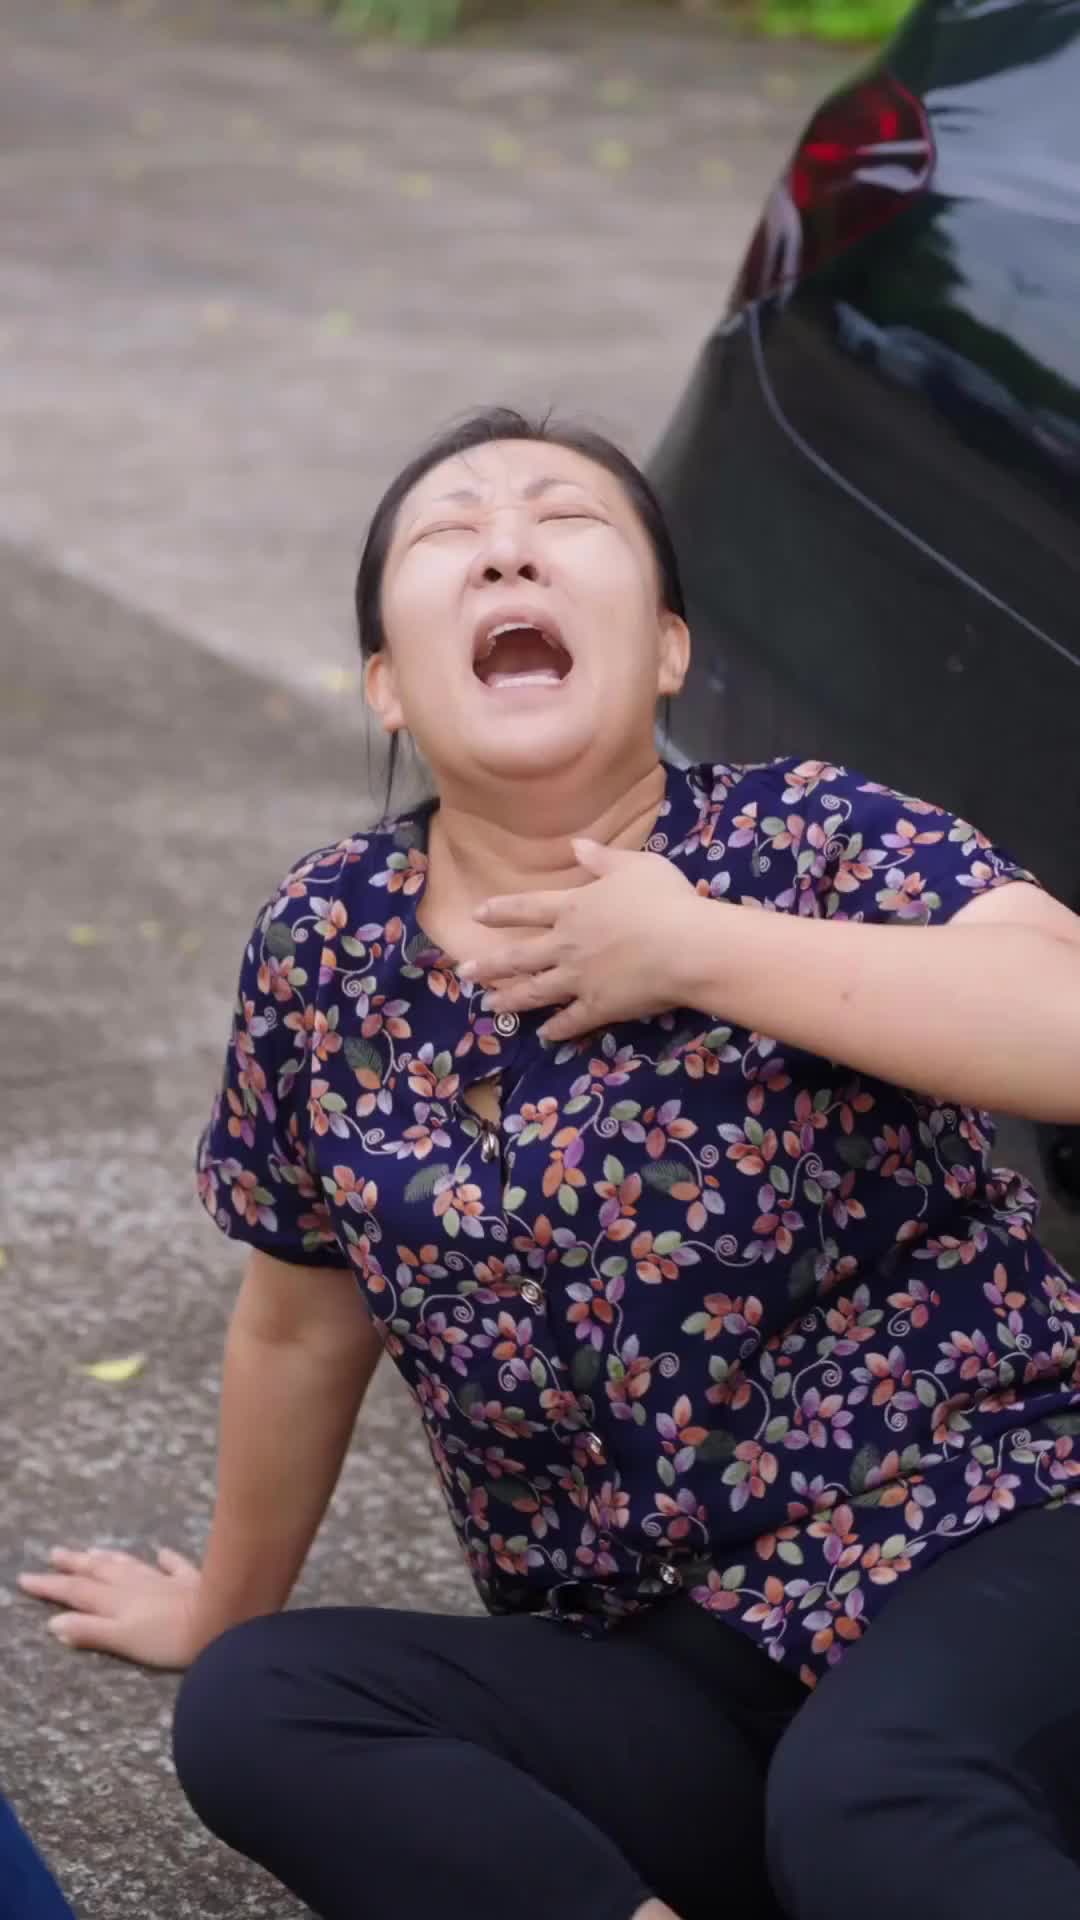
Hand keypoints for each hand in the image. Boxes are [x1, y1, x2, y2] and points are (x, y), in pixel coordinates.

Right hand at [18, 1545, 204, 1668]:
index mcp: (117, 1601)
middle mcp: (136, 1586)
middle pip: (100, 1572)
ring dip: (109, 1558)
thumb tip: (54, 1623)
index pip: (77, 1592)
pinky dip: (165, 1559)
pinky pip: (174, 1567)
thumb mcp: (124, 1640)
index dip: (50, 1586)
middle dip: (74, 1565)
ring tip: (93, 1551)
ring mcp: (164, 1582)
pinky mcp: (191, 1583)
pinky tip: (162, 1552)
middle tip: (54, 1553)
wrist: (222, 1620)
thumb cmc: (171, 1639)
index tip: (25, 1577)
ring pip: (129, 1566)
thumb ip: (91, 1631)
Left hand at [461, 838, 706, 1042]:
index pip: (527, 908)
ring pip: (535, 991)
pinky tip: (544, 1035)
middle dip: (489, 964)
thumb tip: (575, 845)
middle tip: (463, 973)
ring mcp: (579, 979)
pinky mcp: (598, 1007)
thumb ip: (602, 858)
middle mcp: (566, 944)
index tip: (476, 915)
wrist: (685, 946)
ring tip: (488, 1005)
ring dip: (510, 999)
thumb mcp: (635, 865)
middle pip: (519, 956)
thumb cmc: (664, 900)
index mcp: (573, 907)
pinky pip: (572, 1020)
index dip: (500, 911)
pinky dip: (557, 1029)